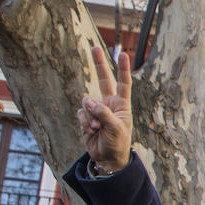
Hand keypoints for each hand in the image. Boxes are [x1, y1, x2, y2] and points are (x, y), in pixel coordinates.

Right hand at [77, 45, 133, 172]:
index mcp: (122, 104)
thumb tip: (88, 101)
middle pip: (103, 80)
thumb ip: (103, 113)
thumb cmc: (117, 142)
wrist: (107, 157)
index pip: (123, 83)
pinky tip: (91, 131)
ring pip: (87, 102)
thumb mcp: (115, 128)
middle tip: (95, 47)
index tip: (123, 54)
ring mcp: (96, 109)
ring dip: (90, 116)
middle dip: (99, 64)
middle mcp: (109, 103)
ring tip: (97, 129)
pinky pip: (81, 113)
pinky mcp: (85, 117)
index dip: (122, 69)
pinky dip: (84, 122)